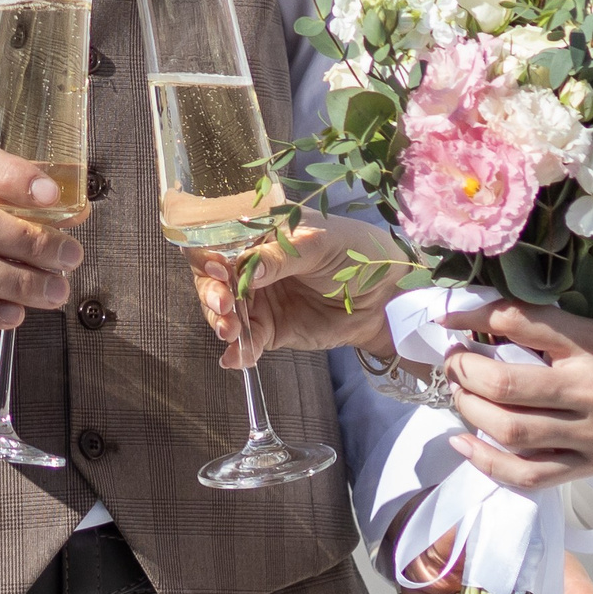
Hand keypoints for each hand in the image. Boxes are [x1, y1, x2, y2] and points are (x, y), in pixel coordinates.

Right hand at [189, 212, 403, 366]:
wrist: (384, 296)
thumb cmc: (355, 253)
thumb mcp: (318, 245)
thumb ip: (280, 256)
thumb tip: (245, 268)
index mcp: (260, 235)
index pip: (219, 242)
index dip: (208, 255)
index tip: (217, 270)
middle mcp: (252, 267)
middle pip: (213, 280)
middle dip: (211, 293)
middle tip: (224, 305)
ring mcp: (259, 300)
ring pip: (225, 312)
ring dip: (221, 322)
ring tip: (230, 332)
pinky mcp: (271, 330)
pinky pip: (247, 342)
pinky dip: (237, 352)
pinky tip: (233, 358)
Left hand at [439, 301, 592, 488]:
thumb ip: (568, 326)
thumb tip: (506, 322)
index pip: (522, 322)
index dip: (475, 315)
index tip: (449, 314)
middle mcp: (588, 392)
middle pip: (505, 382)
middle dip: (465, 368)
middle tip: (453, 357)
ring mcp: (588, 436)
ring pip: (510, 430)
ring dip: (470, 409)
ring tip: (458, 391)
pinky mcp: (590, 468)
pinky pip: (530, 474)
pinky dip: (489, 462)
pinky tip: (464, 444)